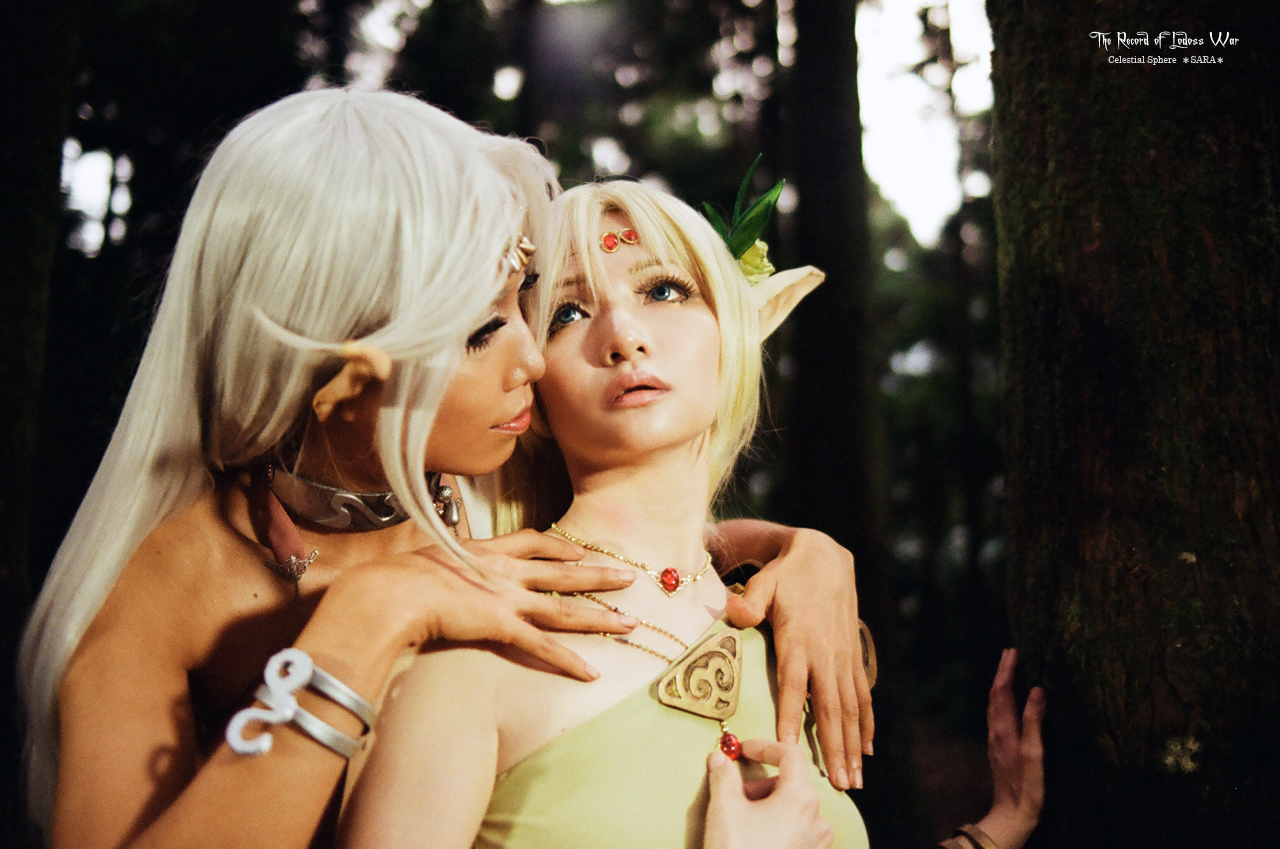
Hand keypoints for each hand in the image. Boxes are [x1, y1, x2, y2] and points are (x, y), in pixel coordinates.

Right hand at [317, 530, 636, 684]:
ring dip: (600, 616)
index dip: (558, 545)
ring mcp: (506, 598)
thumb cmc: (396, 578)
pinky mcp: (501, 626)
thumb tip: (430, 567)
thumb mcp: (424, 559)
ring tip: (630, 623)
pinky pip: (543, 646)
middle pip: (563, 571)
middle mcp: (503, 571)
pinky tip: (592, 673)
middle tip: (630, 577)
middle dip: (598, 574)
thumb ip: (439, 563)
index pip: (531, 541)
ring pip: (565, 608)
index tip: (577, 548)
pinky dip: (569, 661)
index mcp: (484, 550)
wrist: (392, 591)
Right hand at [704, 739, 832, 848]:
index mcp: (801, 798)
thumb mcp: (724, 809)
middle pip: (792, 783)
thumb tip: (719, 759)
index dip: (764, 746)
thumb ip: (723, 776)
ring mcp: (817, 843)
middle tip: (735, 795)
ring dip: (767, 805)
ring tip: (742, 821)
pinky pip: (797, 831)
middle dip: (761, 784)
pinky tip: (754, 838)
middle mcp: (817, 819)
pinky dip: (776, 825)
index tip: (743, 749)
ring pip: (794, 808)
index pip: (790, 755)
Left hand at [724, 528, 871, 790]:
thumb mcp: (764, 583)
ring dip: (853, 746)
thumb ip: (749, 602)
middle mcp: (825, 654)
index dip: (792, 717)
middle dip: (834, 749)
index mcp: (799, 640)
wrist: (825, 556)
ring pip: (850, 710)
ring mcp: (843, 658)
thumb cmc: (787, 575)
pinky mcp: (853, 657)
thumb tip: (731, 612)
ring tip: (855, 780)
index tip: (790, 750)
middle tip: (838, 785)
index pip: (793, 685)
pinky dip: (866, 724)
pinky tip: (867, 749)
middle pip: (830, 709)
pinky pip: (862, 696)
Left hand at [975, 649, 1045, 848]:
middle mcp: (996, 731)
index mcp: (1004, 729)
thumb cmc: (1027, 786)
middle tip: (1009, 653)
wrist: (1011, 814)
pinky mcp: (999, 749)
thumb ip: (1034, 721)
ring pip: (994, 705)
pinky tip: (1007, 703)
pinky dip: (1002, 701)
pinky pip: (998, 716)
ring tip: (1007, 671)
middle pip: (995, 695)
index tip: (1012, 651)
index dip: (1006, 671)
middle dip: (1001, 673)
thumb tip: (1037, 690)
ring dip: (1000, 685)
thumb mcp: (1034, 753)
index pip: (1002, 692)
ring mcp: (995, 740)